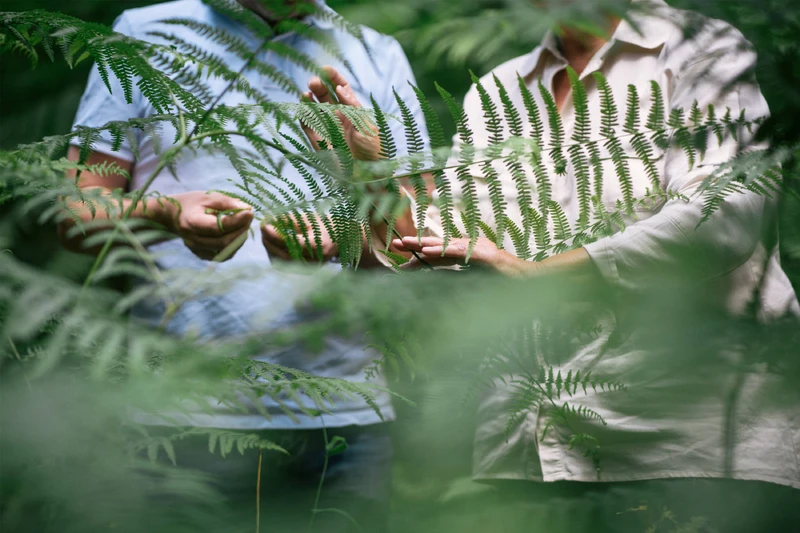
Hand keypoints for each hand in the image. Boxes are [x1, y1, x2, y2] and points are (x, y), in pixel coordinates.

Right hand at [163, 191, 252, 260]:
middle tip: (249, 217)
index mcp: (191, 223)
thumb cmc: (192, 203)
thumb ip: (228, 202)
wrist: (173, 215)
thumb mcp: (208, 196)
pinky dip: (233, 245)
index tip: (249, 212)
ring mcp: (197, 250)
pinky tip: (236, 233)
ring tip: (244, 224)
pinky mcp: (202, 256)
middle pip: (224, 241)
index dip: (236, 221)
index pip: (217, 227)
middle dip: (241, 230)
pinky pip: (223, 254)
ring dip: (240, 238)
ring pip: (226, 250)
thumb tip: (248, 209)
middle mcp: (193, 240)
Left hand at [261, 214, 336, 261]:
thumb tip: (271, 219)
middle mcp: (312, 260)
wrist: (343, 239)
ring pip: (281, 261)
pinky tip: (272, 244)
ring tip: (265, 235)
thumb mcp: (310, 219)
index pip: (289, 242)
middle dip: (269, 241)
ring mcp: (309, 267)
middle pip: (283, 253)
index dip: (274, 234)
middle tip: (262, 228)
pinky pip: (285, 264)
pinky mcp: (305, 270)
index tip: (264, 224)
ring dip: (270, 248)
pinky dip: (276, 254)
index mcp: (316, 246)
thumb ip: (290, 220)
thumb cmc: (327, 225)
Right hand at [304, 66, 381, 160]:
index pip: (341, 89)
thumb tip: (340, 88)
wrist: (370, 178)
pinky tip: (303, 107)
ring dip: (309, 100)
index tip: (326, 69)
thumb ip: (353, 108)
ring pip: (314, 109)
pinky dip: (304, 116)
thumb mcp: (367, 127)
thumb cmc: (375, 153)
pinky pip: (308, 126)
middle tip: (314, 81)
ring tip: (306, 92)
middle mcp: (339, 118)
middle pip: (325, 96)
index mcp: (353, 111)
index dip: (333, 78)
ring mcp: (328, 129)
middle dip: (319, 86)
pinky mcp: (319, 143)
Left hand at [392, 236, 526, 275]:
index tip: (401, 258)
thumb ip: (462, 280)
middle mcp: (470, 246)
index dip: (420, 255)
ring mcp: (477, 248)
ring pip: (445, 245)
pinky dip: (443, 250)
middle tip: (395, 245)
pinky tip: (429, 250)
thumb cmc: (506, 284)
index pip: (439, 254)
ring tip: (407, 244)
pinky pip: (459, 252)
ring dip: (424, 244)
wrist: (529, 281)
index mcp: (467, 253)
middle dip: (416, 245)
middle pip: (438, 245)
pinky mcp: (484, 254)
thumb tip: (442, 286)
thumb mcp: (478, 282)